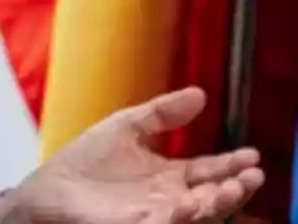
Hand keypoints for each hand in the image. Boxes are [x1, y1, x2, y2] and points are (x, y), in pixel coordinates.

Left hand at [0, 87, 263, 222]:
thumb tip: (200, 93)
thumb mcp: (128, 126)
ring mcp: (155, 215)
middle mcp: (169, 198)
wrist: (52, 186)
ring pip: (196, 213)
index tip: (251, 155)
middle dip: (234, 188)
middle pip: (211, 196)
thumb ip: (162, 113)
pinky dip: (178, 216)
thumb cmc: (87, 161)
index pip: (209, 171)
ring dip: (216, 203)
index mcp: (170, 175)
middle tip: (250, 176)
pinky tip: (186, 205)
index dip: (232, 165)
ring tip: (230, 190)